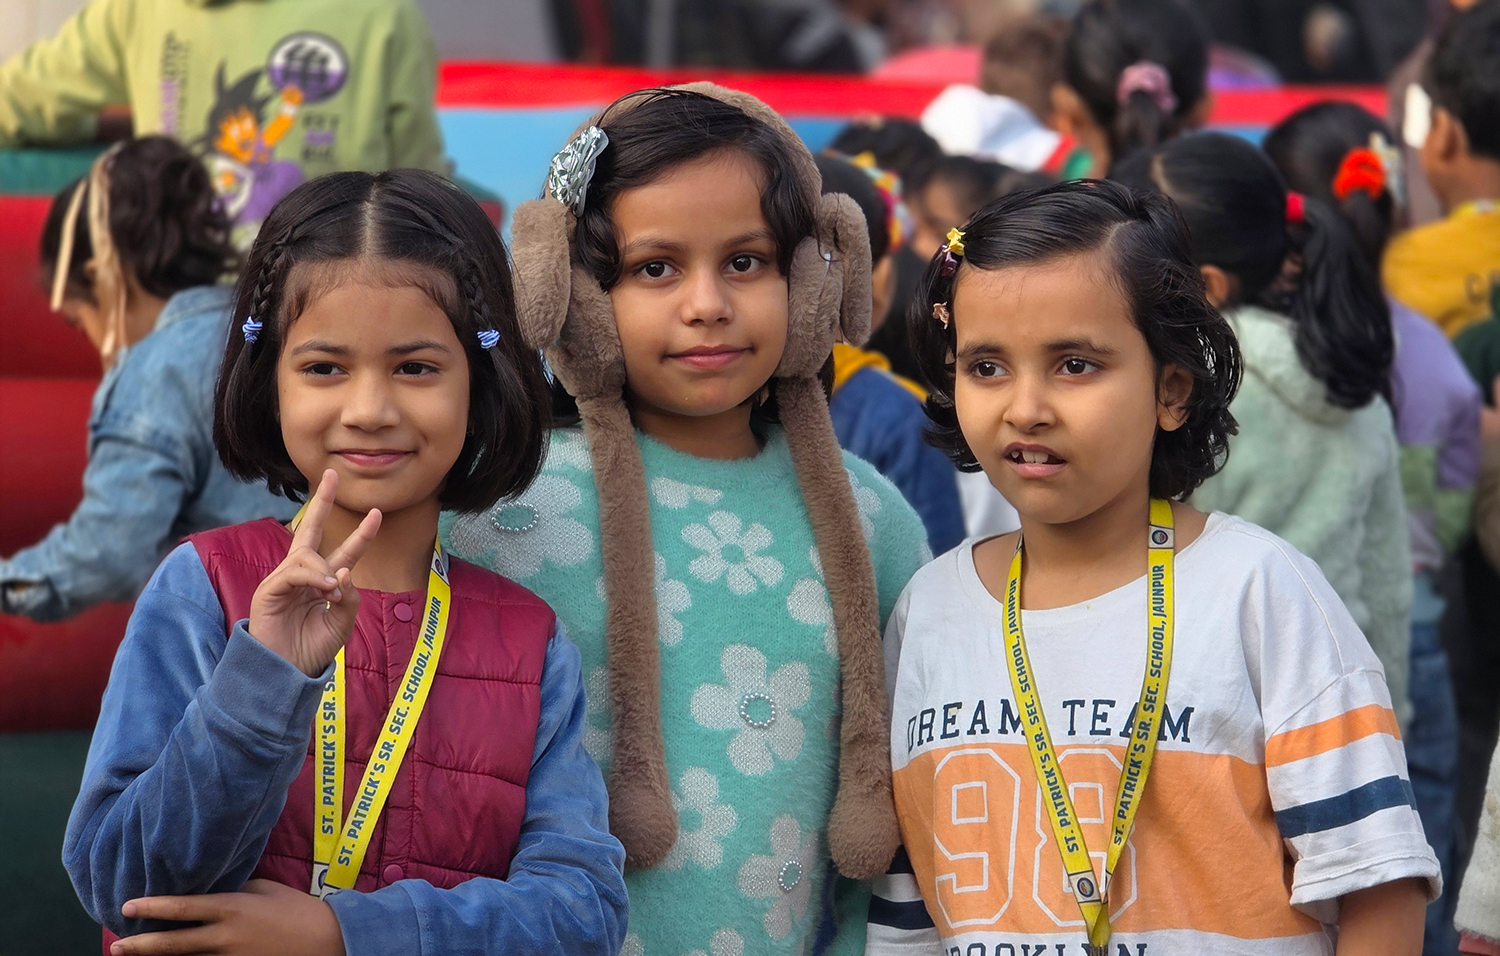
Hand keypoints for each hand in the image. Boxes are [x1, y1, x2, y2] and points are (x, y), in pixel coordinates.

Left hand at [113, 880, 344, 955]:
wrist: (325, 940)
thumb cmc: (295, 909)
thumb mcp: (263, 889)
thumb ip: (234, 890)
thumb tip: (211, 888)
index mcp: (232, 908)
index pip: (184, 907)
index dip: (154, 906)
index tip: (128, 905)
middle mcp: (225, 936)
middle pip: (174, 943)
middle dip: (141, 945)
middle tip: (116, 945)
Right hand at [249, 469, 380, 675]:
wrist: (286, 672)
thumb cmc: (312, 649)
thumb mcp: (342, 623)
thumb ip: (349, 597)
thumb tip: (346, 571)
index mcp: (324, 582)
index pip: (344, 551)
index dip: (361, 534)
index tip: (377, 513)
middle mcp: (303, 575)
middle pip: (310, 529)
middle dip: (321, 502)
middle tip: (331, 474)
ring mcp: (284, 580)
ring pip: (306, 554)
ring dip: (324, 569)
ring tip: (332, 591)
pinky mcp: (269, 589)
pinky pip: (294, 571)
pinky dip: (313, 577)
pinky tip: (324, 590)